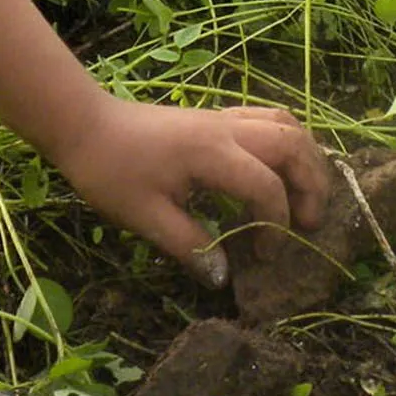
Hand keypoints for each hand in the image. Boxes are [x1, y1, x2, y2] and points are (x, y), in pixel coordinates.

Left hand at [48, 95, 329, 286]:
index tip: (262, 258)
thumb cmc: (110, 170)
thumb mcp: (144, 216)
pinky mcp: (215, 117)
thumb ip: (189, 245)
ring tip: (307, 195)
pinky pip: (267, 119)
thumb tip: (223, 277)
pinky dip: (286, 142)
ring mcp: (223, 118)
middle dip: (311, 186)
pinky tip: (280, 167)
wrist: (84, 125)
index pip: (265, 187)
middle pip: (292, 146)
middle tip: (310, 225)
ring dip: (306, 158)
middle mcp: (226, 129)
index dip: (274, 226)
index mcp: (212, 154)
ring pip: (286, 125)